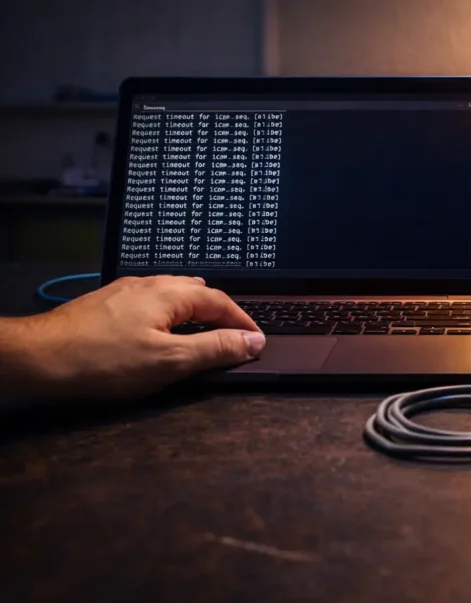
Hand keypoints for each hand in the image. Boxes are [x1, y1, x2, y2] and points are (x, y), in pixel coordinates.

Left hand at [13, 275, 263, 398]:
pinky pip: (151, 303)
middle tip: (234, 336)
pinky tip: (160, 333)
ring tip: (203, 333)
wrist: (39, 357)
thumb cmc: (102, 359)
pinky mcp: (107, 304)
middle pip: (198, 293)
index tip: (256, 341)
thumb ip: (215, 349)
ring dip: (194, 313)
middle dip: (221, 313)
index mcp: (172, 293)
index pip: (222, 302)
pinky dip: (169, 316)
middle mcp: (150, 284)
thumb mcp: (170, 360)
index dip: (243, 322)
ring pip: (173, 295)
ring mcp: (126, 291)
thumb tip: (252, 341)